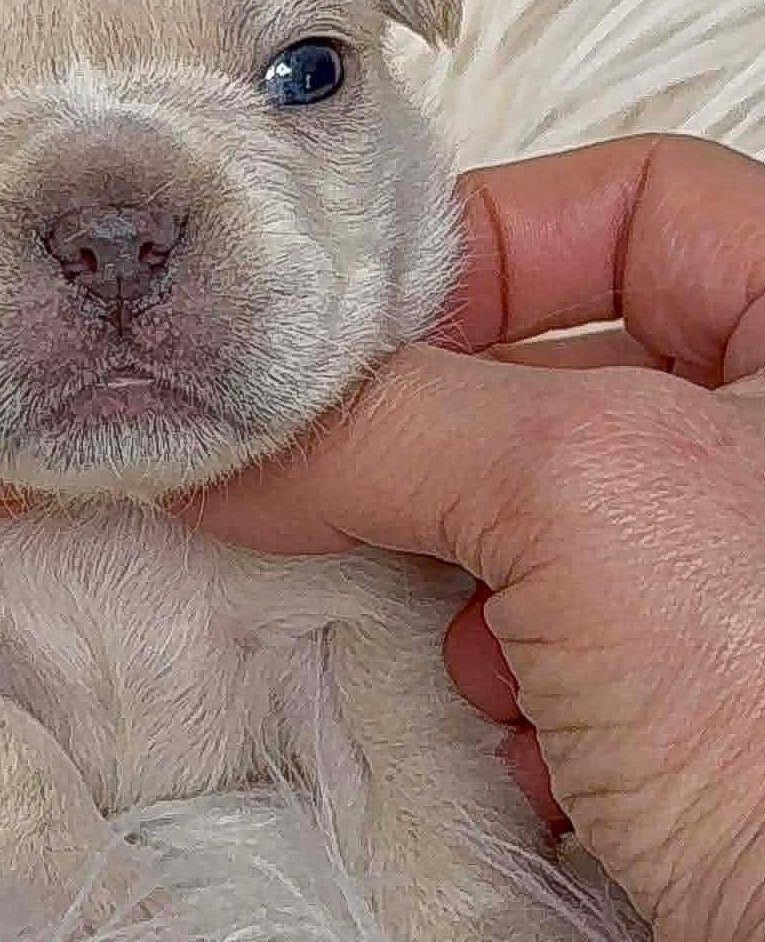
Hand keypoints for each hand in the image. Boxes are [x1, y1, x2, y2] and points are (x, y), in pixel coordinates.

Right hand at [195, 135, 764, 941]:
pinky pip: (558, 626)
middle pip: (562, 369)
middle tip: (352, 475)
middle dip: (449, 437)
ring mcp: (739, 574)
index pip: (634, 201)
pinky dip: (519, 675)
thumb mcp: (582, 489)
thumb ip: (386, 424)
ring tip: (487, 648)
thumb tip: (229, 443)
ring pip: (539, 511)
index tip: (365, 327)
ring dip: (480, 578)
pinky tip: (541, 741)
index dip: (491, 242)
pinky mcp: (703, 690)